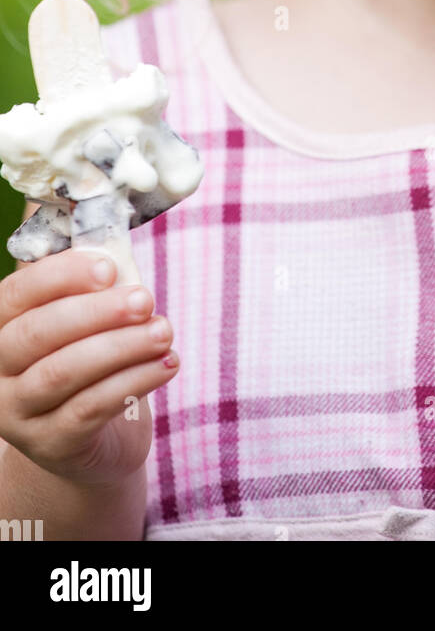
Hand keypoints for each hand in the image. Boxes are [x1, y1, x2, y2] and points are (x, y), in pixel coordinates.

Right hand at [0, 249, 178, 486]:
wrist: (93, 439)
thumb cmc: (89, 360)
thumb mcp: (84, 319)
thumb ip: (89, 282)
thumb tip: (112, 241)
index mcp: (0, 327)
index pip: (17, 294)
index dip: (61, 276)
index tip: (109, 268)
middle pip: (39, 333)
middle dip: (97, 312)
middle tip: (145, 299)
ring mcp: (17, 413)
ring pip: (64, 372)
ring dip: (122, 346)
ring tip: (164, 330)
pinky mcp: (50, 445)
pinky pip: (91, 408)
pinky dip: (134, 381)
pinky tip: (167, 364)